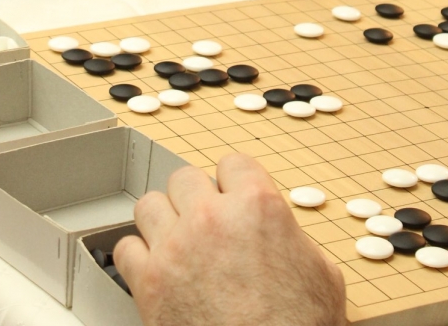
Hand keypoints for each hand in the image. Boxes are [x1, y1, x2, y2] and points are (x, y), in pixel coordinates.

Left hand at [113, 153, 345, 325]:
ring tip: (176, 241)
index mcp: (257, 207)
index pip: (232, 163)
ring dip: (163, 221)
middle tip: (205, 223)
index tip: (232, 196)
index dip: (234, 183)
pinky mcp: (150, 284)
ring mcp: (176, 248)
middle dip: (195, 199)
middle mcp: (212, 218)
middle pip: (185, 178)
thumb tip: (281, 234)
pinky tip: (156, 270)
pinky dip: (138, 257)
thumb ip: (292, 238)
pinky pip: (126, 249)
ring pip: (150, 204)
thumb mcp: (320, 273)